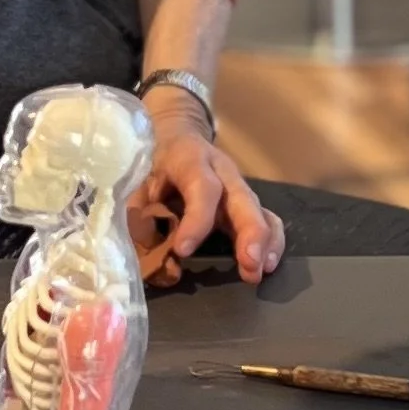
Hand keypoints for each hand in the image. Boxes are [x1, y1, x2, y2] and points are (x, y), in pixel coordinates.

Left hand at [134, 93, 284, 287]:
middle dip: (250, 233)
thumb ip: (140, 217)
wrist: (177, 137)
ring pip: (262, 212)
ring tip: (259, 271)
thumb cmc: (155, 163)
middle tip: (250, 264)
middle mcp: (224, 173)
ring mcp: (240, 189)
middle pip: (244, 200)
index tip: (183, 250)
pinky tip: (267, 265)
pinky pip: (269, 221)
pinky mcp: (248, 205)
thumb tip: (152, 261)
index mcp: (192, 160)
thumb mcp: (137, 181)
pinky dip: (272, 244)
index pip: (202, 188)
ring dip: (265, 243)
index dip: (196, 221)